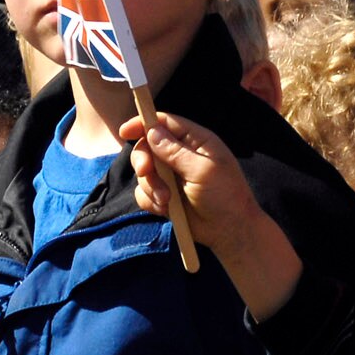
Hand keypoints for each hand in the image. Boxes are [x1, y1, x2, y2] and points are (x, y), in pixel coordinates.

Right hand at [122, 111, 298, 314]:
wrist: (229, 231)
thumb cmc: (225, 196)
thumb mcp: (203, 170)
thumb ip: (176, 151)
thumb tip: (151, 131)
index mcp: (195, 141)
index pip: (164, 123)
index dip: (143, 123)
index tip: (125, 131)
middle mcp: (180, 155)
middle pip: (147, 146)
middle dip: (143, 160)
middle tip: (147, 172)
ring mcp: (170, 176)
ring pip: (143, 172)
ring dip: (150, 186)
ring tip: (167, 201)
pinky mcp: (163, 196)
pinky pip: (143, 193)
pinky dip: (150, 201)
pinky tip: (166, 209)